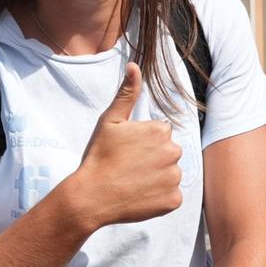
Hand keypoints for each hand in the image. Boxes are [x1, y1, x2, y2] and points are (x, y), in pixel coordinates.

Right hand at [67, 62, 183, 228]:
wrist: (92, 196)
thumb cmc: (99, 156)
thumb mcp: (110, 121)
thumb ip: (127, 93)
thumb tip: (134, 66)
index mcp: (160, 131)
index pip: (160, 133)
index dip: (143, 142)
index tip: (127, 150)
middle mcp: (173, 152)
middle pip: (168, 153)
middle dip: (152, 159)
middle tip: (129, 167)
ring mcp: (174, 178)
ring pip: (169, 174)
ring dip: (156, 178)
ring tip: (132, 182)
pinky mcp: (173, 200)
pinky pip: (170, 196)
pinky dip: (158, 198)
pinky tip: (139, 196)